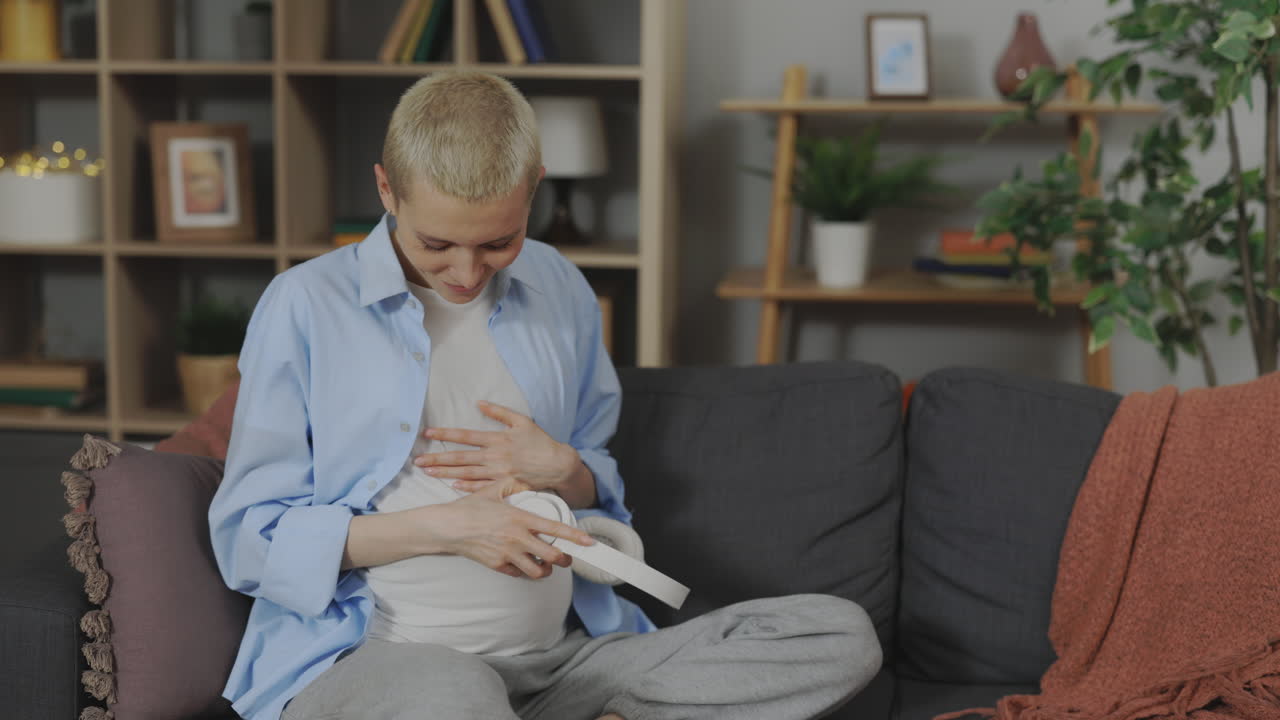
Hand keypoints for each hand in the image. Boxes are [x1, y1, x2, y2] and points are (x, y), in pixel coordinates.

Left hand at [415, 401, 578, 494]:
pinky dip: (466, 487)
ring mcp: (498, 473)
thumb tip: (479, 402)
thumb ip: (499, 412)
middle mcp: (494, 456)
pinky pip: (481, 487)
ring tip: (428, 473)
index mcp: (497, 439)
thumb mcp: (522, 421)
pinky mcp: (503, 486)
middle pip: (460, 458)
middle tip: (417, 461)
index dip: (445, 435)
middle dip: (437, 459)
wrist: (557, 465)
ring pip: (466, 473)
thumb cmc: (539, 442)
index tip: (427, 434)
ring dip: (445, 473)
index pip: (465, 436)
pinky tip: (452, 486)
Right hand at [428, 480, 593, 578]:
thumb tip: (528, 482)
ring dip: (546, 570)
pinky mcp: (498, 565)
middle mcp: (517, 538)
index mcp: (520, 517)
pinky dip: (525, 572)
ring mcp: (507, 554)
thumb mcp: (493, 490)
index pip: (554, 528)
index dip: (574, 537)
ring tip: (546, 565)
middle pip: (552, 556)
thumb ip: (515, 485)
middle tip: (567, 558)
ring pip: (538, 571)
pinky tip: (524, 565)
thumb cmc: (469, 508)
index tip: (588, 542)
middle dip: (564, 559)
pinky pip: (519, 574)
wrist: (447, 527)